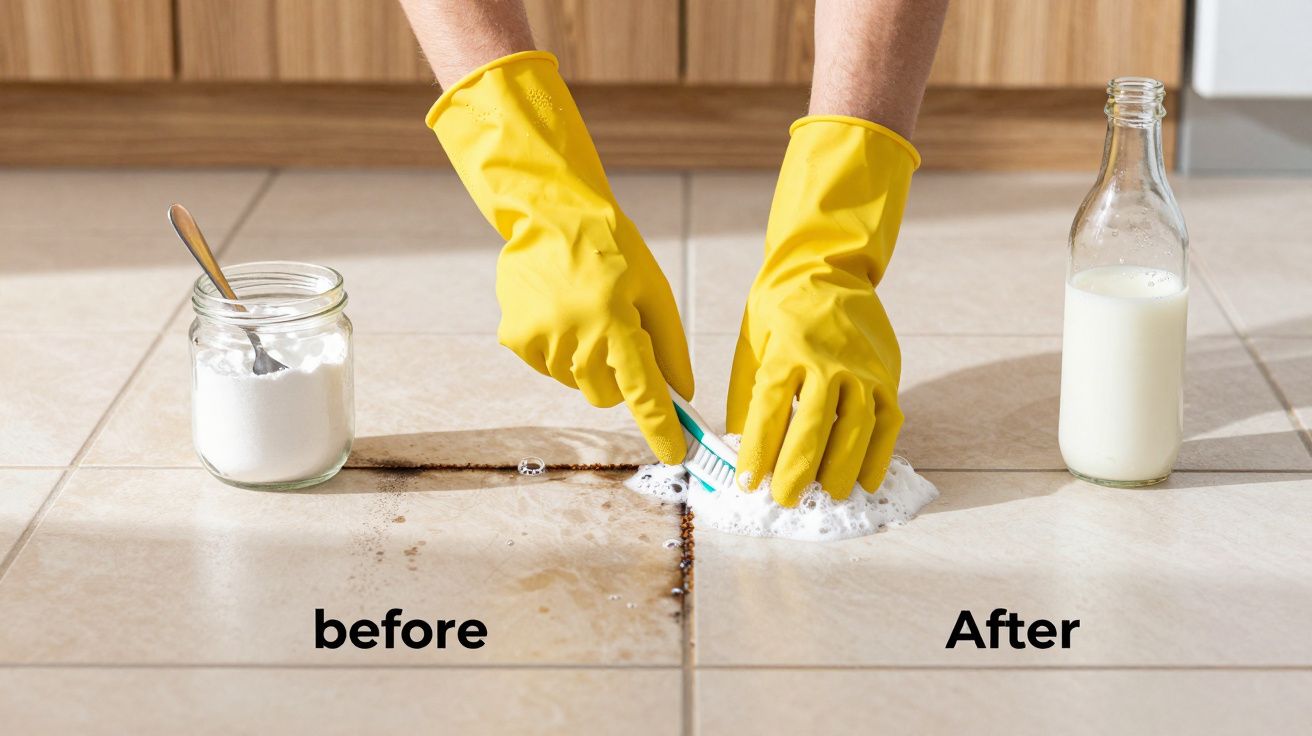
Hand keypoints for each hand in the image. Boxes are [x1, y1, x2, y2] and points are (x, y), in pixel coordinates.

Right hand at [428, 51, 692, 463]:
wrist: (552, 213)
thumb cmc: (613, 250)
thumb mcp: (654, 289)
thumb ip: (670, 344)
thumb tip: (682, 393)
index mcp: (616, 321)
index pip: (643, 391)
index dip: (660, 427)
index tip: (673, 454)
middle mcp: (576, 334)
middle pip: (605, 395)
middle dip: (618, 380)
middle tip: (620, 341)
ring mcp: (541, 338)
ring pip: (574, 383)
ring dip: (586, 363)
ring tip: (586, 315)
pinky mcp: (515, 336)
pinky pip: (545, 368)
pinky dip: (557, 352)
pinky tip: (559, 314)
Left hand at [726, 115, 917, 506]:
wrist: (826, 265)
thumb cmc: (779, 308)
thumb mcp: (751, 342)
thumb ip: (746, 394)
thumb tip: (737, 447)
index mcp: (786, 351)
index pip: (770, 410)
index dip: (758, 451)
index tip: (746, 484)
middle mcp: (828, 361)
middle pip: (814, 426)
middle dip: (798, 470)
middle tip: (784, 500)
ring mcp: (863, 369)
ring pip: (856, 428)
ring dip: (841, 469)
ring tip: (827, 496)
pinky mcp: (887, 374)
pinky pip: (887, 422)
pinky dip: (878, 455)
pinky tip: (865, 481)